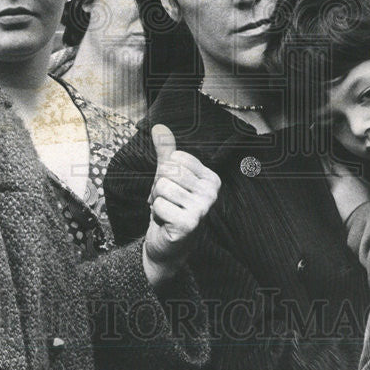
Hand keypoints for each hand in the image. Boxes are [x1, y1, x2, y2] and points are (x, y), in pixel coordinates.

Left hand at [142, 124, 220, 287]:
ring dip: (157, 201)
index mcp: (211, 178)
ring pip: (162, 187)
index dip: (165, 173)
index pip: (175, 159)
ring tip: (167, 212)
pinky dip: (157, 214)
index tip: (172, 190)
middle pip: (168, 172)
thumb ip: (166, 151)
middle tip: (167, 202)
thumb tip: (159, 126)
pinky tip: (167, 223)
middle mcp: (212, 192)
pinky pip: (159, 205)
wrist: (168, 243)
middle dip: (159, 187)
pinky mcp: (190, 223)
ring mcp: (203, 208)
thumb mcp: (168, 176)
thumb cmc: (171, 206)